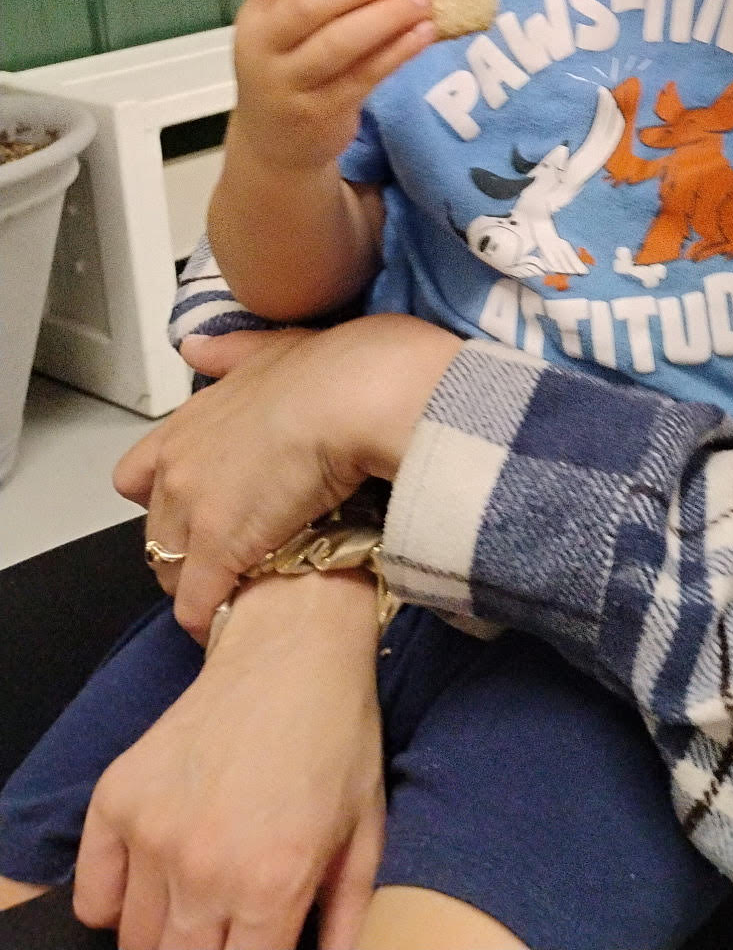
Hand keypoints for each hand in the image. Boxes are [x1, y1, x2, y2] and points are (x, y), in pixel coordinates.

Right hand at [73, 570, 384, 949]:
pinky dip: (116, 904)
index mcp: (273, 883)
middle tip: (229, 924)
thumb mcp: (365, 831)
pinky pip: (94, 897)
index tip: (258, 940)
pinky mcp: (115, 800)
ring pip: (137, 942)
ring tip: (200, 901)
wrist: (292, 648)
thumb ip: (344, 918)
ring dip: (166, 934)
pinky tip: (154, 882)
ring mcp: (153, 835)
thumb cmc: (338, 738)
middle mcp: (205, 869)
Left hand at [116, 315, 460, 639]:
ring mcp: (194, 511)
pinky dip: (212, 619)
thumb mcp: (273, 349)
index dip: (164, 497)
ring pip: (171, 571)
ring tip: (242, 591)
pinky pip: (197, 605)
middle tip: (233, 555)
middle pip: (156, 531)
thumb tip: (195, 347)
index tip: (200, 508)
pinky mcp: (219, 551)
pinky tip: (236, 624)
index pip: (137, 476)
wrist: (357, 395)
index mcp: (188, 423)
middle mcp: (178, 467)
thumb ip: (229, 354)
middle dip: (186, 548)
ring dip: (201, 584)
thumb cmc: (332, 368)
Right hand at [231, 0, 437, 171]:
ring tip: (421, 1)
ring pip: (339, 43)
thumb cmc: (292, 69)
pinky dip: (398, 51)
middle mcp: (263, 47)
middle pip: (308, 5)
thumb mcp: (288, 31)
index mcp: (255, 13)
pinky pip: (365, 76)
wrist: (274, 145)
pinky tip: (423, 33)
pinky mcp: (321, 113)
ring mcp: (289, 84)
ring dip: (385, 17)